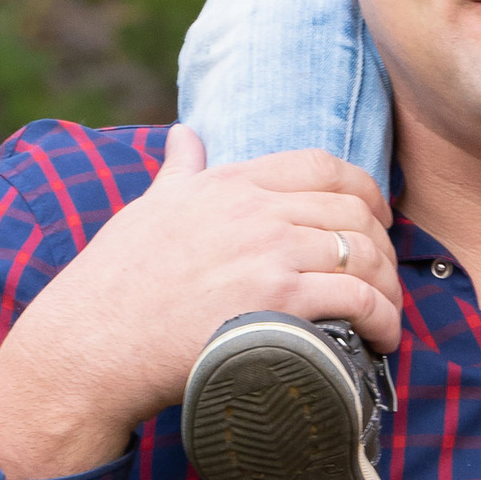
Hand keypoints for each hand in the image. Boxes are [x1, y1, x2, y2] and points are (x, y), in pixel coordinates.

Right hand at [0, 134, 399, 479]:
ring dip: (389, 289)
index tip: (378, 221)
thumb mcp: (149, 209)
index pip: (323, 165)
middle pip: (353, 211)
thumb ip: (178, 171)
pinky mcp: (277, 302)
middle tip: (383, 283)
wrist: (91, 343)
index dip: (366, 191)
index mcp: (230, 182)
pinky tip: (382, 339)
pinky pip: (358, 300)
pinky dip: (383, 319)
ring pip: (363, 255)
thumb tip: (183, 136)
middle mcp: (255, 209)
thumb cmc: (114, 283)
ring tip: (387, 318)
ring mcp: (268, 253)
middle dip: (382, 247)